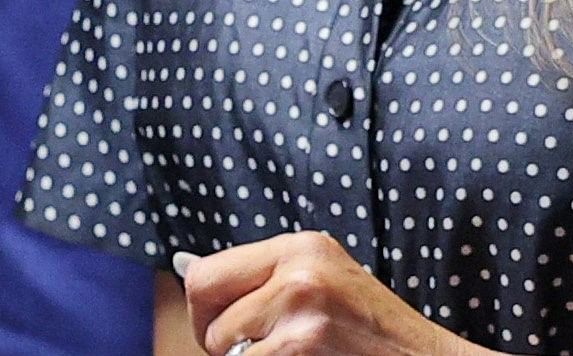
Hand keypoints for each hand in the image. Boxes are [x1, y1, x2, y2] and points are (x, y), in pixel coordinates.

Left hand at [177, 234, 491, 355]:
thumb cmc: (369, 334)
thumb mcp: (323, 284)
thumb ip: (263, 277)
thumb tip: (184, 265)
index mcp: (305, 246)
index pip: (206, 273)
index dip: (209, 310)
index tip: (239, 327)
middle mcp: (301, 267)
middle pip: (204, 305)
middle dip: (218, 337)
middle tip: (265, 347)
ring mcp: (300, 306)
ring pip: (219, 346)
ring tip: (298, 355)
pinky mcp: (299, 344)